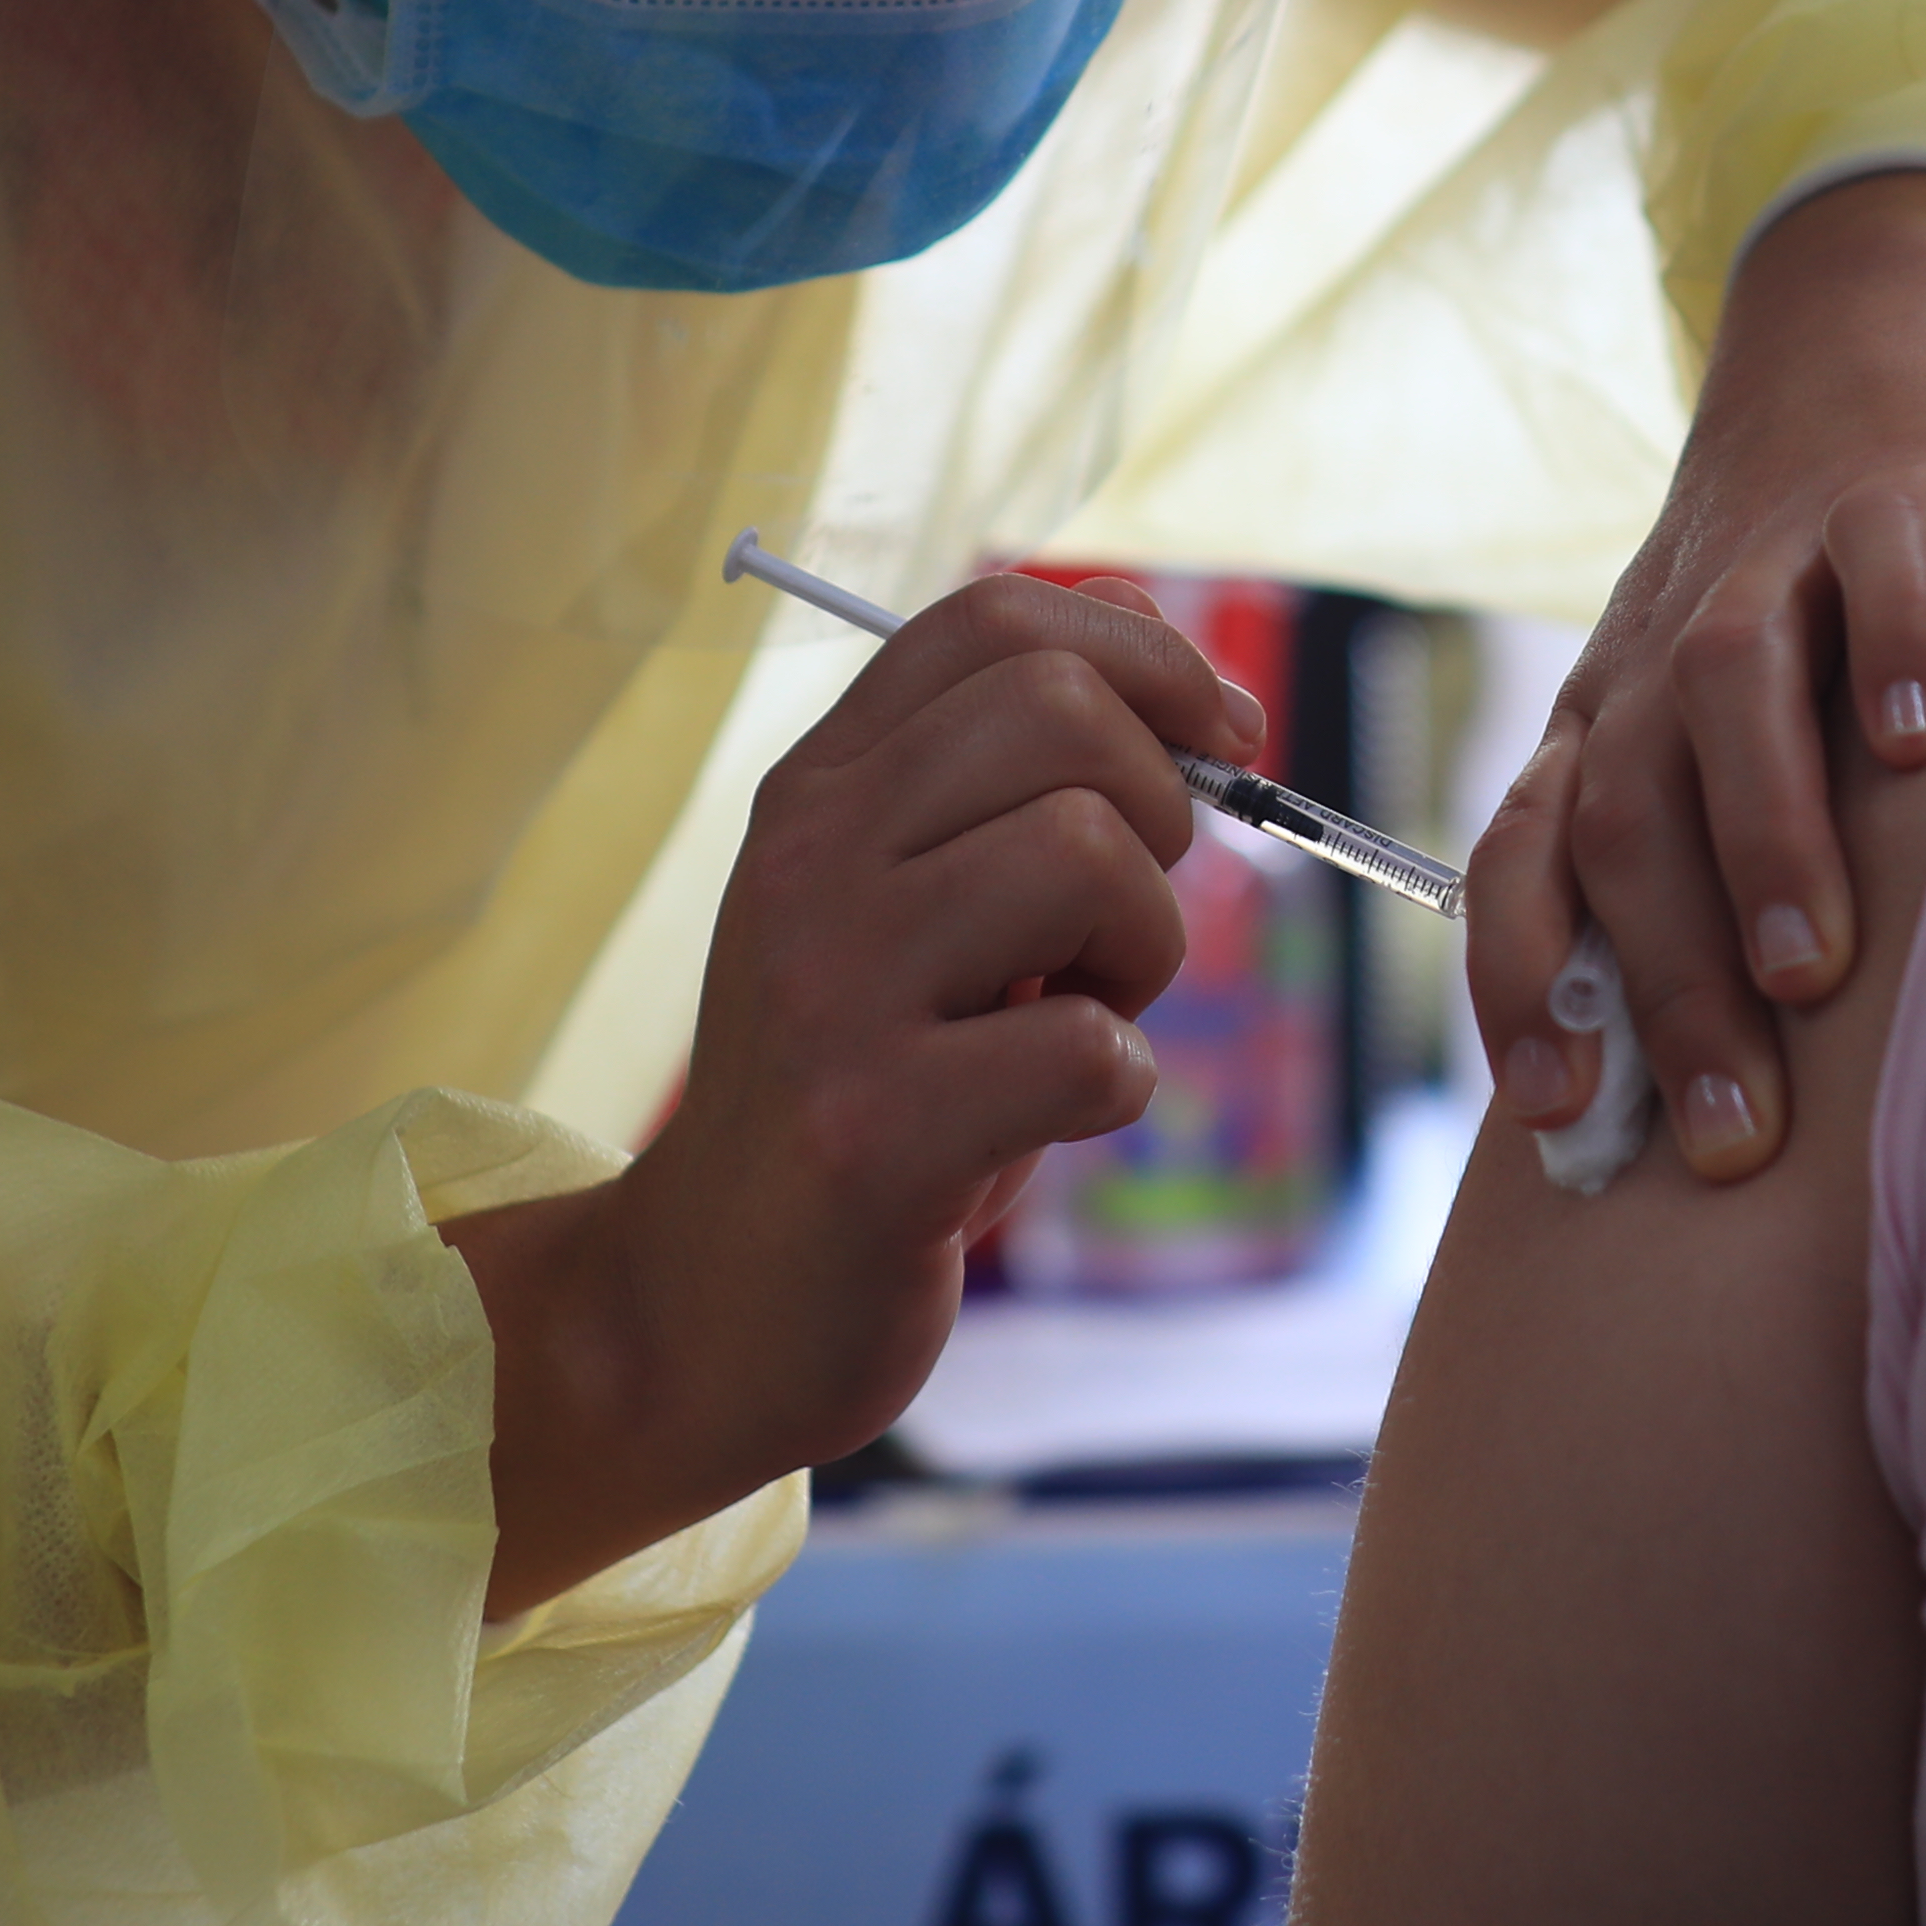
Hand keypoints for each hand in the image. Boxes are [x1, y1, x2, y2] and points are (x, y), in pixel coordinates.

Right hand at [446, 573, 1264, 1611]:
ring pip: (1085, 854)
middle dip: (1159, 811)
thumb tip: (1162, 655)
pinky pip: (1091, 1049)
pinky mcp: (874, 1130)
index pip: (993, 620)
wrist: (703, 1305)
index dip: (1146, 654)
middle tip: (1120, 926)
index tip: (1222, 737)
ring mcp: (831, 993)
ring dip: (1145, 952)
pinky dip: (1121, 1086)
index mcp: (818, 792)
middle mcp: (810, 864)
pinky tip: (1052, 1120)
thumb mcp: (897, 908)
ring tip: (1080, 1019)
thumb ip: (995, 789)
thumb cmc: (854, 1092)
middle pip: (1060, 713)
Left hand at [1463, 173, 1925, 1183]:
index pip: (1524, 858)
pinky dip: (1894, 649)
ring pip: (1726, 693)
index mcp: (1606, 720)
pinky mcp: (1890, 496)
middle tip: (1738, 1130)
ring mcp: (1775, 562)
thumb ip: (1692, 869)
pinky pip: (1878, 565)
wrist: (1852, 356)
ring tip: (1811, 973)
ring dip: (1759, 838)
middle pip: (1627, 813)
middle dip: (1671, 982)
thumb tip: (1681, 1102)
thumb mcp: (1707, 729)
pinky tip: (1924, 747)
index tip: (1566, 1119)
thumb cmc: (1793, 609)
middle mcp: (1663, 652)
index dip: (1524, 984)